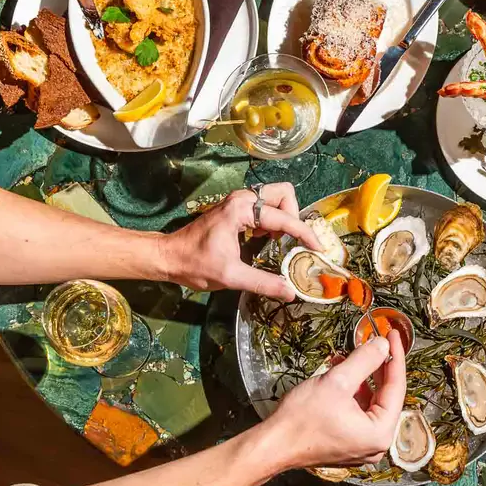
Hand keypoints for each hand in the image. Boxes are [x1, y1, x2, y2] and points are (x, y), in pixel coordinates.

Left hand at [160, 182, 321, 297]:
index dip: (304, 233)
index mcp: (241, 209)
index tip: (317, 248)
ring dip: (283, 217)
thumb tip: (290, 292)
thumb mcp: (231, 277)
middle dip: (294, 214)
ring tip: (276, 241)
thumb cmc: (195, 265)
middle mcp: (242, 198)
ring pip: (275, 197)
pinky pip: (265, 205)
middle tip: (289, 239)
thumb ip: (263, 282)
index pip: (284, 218)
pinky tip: (263, 238)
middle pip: (284, 193)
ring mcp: (239, 200)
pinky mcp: (236, 206)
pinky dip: (272, 219)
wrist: (168, 257)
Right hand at [268, 332, 405, 467]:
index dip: (395, 357)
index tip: (393, 334)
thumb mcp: (338, 381)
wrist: (273, 445)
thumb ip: (365, 360)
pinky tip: (342, 373)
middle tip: (378, 340)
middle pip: (385, 395)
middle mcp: (376, 444)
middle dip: (378, 366)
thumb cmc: (303, 417)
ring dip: (363, 377)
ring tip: (353, 355)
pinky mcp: (348, 443)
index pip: (396, 387)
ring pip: (371, 402)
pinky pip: (359, 411)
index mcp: (380, 433)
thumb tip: (383, 345)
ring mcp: (361, 446)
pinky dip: (353, 391)